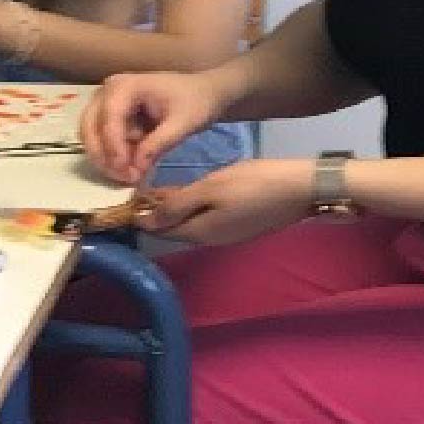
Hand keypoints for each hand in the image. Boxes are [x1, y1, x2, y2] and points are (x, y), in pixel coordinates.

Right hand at [79, 68, 233, 184]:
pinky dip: (113, 157)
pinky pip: (102, 141)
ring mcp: (107, 104)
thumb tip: (135, 168)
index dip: (113, 147)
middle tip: (125, 178)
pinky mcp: (112, 118)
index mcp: (126, 86)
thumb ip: (158, 144)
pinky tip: (133, 168)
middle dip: (104, 156)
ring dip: (107, 159)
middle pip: (89, 127)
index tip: (126, 171)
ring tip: (131, 176)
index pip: (109, 118)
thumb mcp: (182, 124)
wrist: (204, 94)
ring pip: (91, 136)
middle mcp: (109, 91)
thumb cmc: (195, 102)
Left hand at [138, 157, 312, 247]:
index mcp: (199, 232)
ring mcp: (225, 233)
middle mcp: (209, 239)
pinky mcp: (236, 224)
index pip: (159, 230)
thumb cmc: (253, 185)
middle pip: (173, 228)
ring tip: (155, 187)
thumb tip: (144, 221)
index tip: (125, 197)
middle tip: (137, 187)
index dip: (140, 216)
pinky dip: (190, 207)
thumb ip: (177, 205)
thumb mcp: (211, 189)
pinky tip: (186, 191)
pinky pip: (203, 218)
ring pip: (188, 222)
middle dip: (154, 213)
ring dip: (172, 209)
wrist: (298, 190)